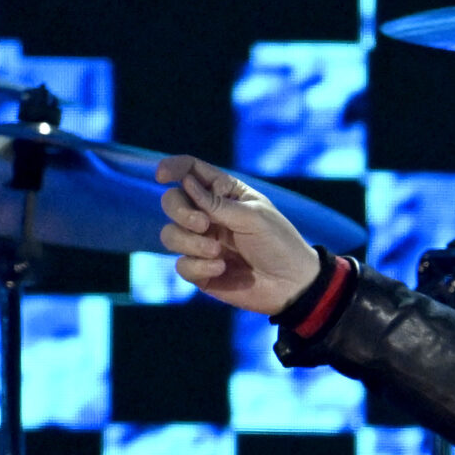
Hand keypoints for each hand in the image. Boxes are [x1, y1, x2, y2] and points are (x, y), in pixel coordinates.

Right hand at [154, 155, 320, 315]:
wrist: (294, 285)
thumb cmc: (280, 244)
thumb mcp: (253, 217)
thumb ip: (218, 203)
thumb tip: (185, 183)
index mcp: (225, 194)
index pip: (191, 172)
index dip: (173, 168)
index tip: (161, 176)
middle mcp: (209, 216)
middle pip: (172, 202)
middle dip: (180, 211)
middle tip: (203, 224)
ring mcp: (203, 243)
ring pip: (170, 235)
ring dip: (189, 242)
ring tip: (217, 252)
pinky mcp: (201, 271)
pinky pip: (182, 265)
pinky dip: (198, 266)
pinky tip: (221, 269)